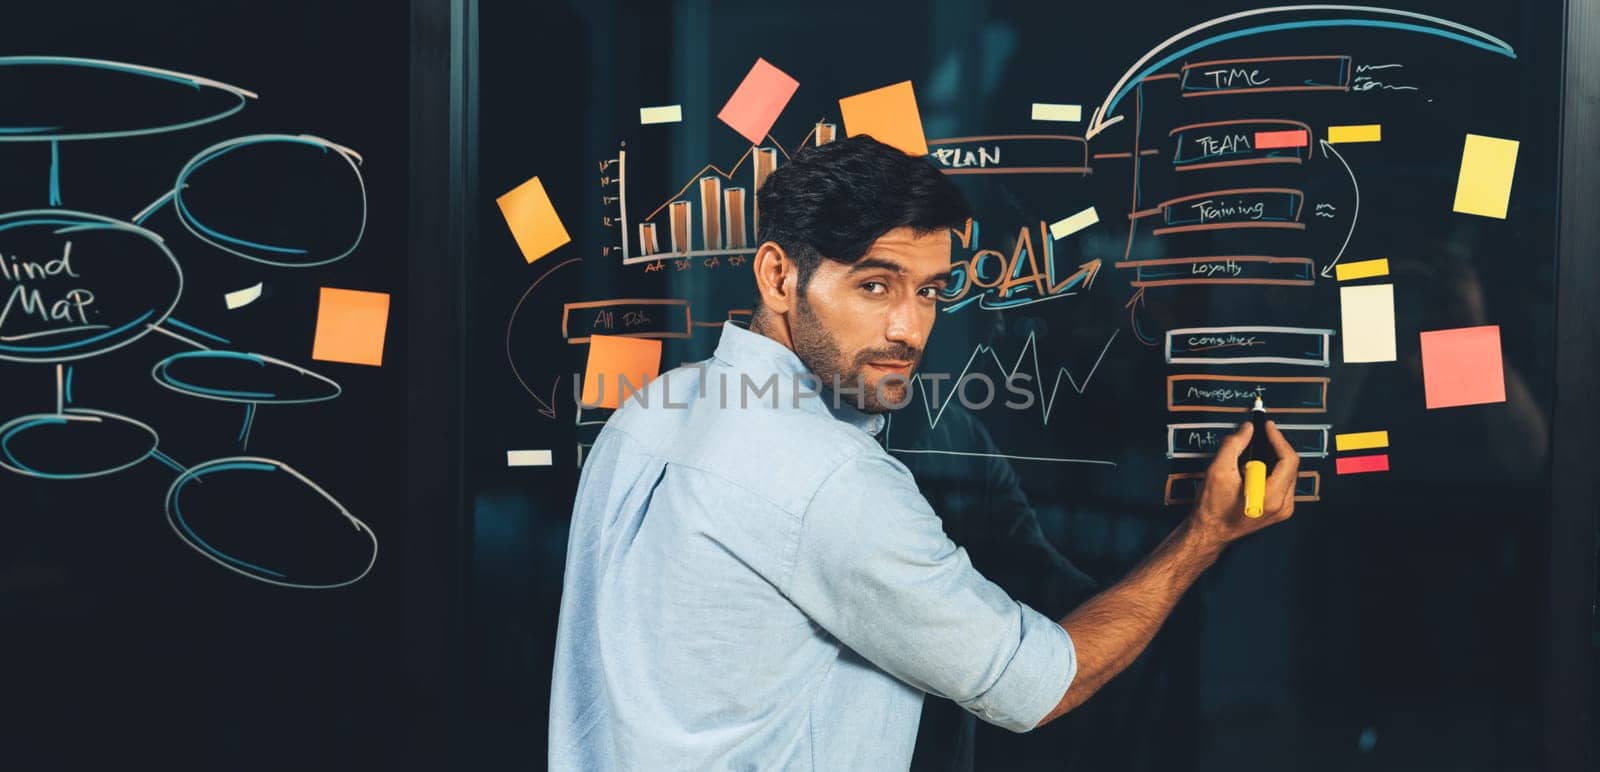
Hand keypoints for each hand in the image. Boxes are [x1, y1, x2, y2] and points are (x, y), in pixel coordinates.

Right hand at [1189, 419, 1299, 545]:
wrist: (1211, 531)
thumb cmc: (1213, 508)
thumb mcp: (1218, 471)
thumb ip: (1233, 444)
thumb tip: (1246, 429)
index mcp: (1272, 497)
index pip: (1288, 460)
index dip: (1278, 438)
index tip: (1267, 427)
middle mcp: (1282, 505)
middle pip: (1290, 465)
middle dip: (1274, 446)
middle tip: (1259, 434)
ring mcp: (1282, 509)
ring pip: (1287, 472)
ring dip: (1272, 458)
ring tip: (1252, 453)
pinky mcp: (1279, 509)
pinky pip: (1282, 482)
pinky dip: (1270, 470)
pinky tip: (1253, 468)